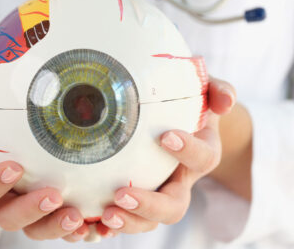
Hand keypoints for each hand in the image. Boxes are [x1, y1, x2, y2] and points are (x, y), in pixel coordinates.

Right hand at [0, 88, 89, 242]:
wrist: (1, 104)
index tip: (15, 167)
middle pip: (8, 217)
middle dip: (30, 211)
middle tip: (54, 196)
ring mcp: (22, 195)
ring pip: (34, 225)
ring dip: (54, 225)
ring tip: (77, 216)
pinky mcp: (44, 192)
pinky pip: (56, 217)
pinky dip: (71, 226)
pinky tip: (90, 221)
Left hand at [96, 77, 235, 236]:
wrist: (180, 120)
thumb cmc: (190, 104)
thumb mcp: (207, 91)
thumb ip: (219, 91)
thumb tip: (226, 101)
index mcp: (201, 154)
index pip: (203, 158)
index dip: (188, 151)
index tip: (166, 136)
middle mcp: (181, 179)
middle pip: (173, 205)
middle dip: (149, 205)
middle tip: (121, 194)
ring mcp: (159, 190)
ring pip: (150, 220)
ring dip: (128, 221)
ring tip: (106, 214)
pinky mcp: (139, 194)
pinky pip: (129, 218)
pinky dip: (113, 228)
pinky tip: (94, 225)